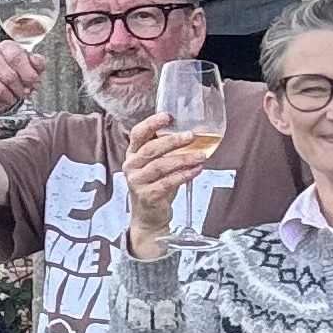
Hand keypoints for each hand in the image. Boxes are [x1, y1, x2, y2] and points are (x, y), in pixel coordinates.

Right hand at [0, 38, 45, 117]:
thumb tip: (38, 61)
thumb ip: (37, 64)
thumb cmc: (10, 79)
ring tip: (10, 100)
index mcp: (6, 47)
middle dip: (18, 90)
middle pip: (8, 76)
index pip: (17, 56)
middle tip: (20, 95)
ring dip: (7, 99)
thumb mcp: (28, 70)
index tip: (32, 84)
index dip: (27, 74)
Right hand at [122, 110, 211, 258]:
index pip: (138, 134)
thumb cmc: (157, 185)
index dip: (151, 123)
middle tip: (191, 136)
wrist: (149, 217)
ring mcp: (136, 182)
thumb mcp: (164, 164)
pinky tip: (196, 171)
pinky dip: (183, 176)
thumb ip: (176, 149)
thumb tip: (201, 131)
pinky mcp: (146, 196)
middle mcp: (131, 166)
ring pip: (159, 166)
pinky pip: (166, 183)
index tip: (167, 116)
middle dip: (172, 141)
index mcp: (134, 154)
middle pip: (150, 149)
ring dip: (182, 159)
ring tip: (200, 156)